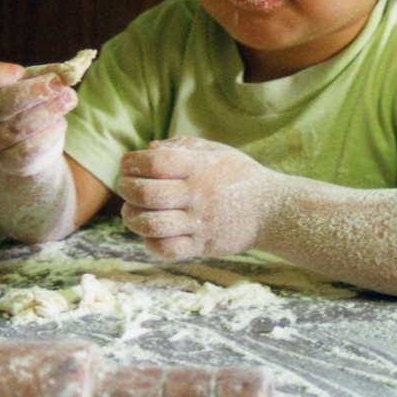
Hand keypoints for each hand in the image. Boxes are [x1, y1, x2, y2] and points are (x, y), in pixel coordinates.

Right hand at [0, 61, 77, 177]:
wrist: (28, 141)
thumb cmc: (30, 101)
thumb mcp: (36, 81)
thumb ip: (51, 73)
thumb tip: (72, 72)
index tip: (21, 71)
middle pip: (0, 106)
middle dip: (34, 92)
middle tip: (59, 84)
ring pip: (19, 128)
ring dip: (48, 111)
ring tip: (69, 100)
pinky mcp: (7, 162)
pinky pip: (28, 150)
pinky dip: (49, 134)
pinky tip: (60, 123)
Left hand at [119, 137, 272, 259]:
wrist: (272, 210)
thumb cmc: (240, 175)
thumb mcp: (216, 151)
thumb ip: (182, 146)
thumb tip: (148, 149)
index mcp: (201, 167)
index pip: (157, 163)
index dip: (134, 162)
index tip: (126, 163)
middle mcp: (198, 195)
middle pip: (149, 194)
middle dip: (127, 188)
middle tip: (125, 186)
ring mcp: (200, 223)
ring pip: (153, 224)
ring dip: (132, 218)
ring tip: (130, 211)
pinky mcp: (203, 246)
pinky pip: (168, 250)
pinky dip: (150, 243)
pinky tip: (149, 234)